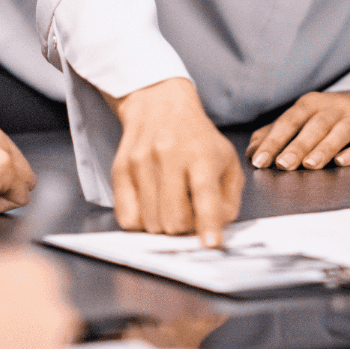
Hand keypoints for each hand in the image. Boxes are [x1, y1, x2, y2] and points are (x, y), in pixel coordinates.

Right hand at [105, 78, 242, 245]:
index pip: (204, 193)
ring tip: (171, 203)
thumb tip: (218, 228)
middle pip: (174, 219)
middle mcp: (169, 155)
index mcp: (201, 153)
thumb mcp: (226, 159)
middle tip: (189, 215)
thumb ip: (229, 196)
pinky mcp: (120, 169)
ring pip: (151, 223)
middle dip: (184, 229)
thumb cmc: (197, 137)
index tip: (210, 244)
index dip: (208, 223)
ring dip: (164, 225)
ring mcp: (141, 162)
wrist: (159, 104)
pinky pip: (127, 218)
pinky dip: (142, 222)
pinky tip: (152, 204)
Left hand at [246, 84, 349, 170]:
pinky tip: (343, 161)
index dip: (274, 140)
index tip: (258, 160)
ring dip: (324, 148)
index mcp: (313, 104)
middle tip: (282, 165)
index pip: (290, 121)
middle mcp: (335, 108)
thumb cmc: (337, 115)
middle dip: (297, 146)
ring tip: (310, 165)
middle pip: (314, 127)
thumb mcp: (309, 116)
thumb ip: (280, 132)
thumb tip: (252, 150)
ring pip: (340, 133)